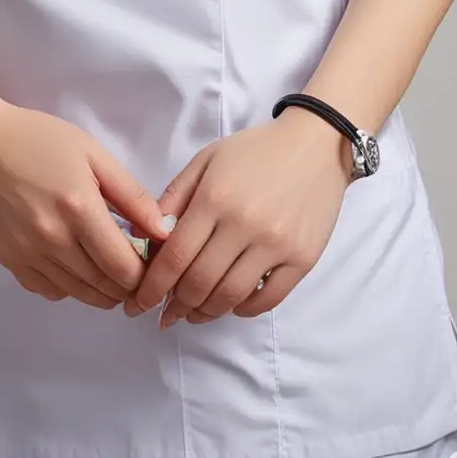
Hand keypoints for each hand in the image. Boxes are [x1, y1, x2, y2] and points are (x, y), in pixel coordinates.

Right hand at [0, 98, 172, 309]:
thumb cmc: (37, 138)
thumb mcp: (92, 153)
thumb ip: (131, 194)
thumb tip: (163, 231)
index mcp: (79, 209)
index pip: (123, 267)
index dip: (145, 274)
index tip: (152, 264)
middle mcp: (53, 240)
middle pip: (102, 287)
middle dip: (126, 286)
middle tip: (136, 271)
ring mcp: (28, 255)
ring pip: (77, 293)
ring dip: (100, 291)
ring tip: (110, 273)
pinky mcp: (9, 261)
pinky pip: (48, 291)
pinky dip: (69, 287)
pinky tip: (75, 266)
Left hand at [122, 110, 350, 325]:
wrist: (316, 143)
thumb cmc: (256, 150)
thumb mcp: (207, 160)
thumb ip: (173, 197)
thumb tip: (144, 238)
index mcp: (215, 198)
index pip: (175, 256)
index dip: (153, 286)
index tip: (140, 302)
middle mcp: (244, 224)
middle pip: (199, 283)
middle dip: (175, 305)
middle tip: (166, 313)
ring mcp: (276, 244)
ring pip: (230, 296)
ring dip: (206, 312)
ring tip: (193, 314)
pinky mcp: (302, 258)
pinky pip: (267, 300)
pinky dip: (244, 309)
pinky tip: (232, 304)